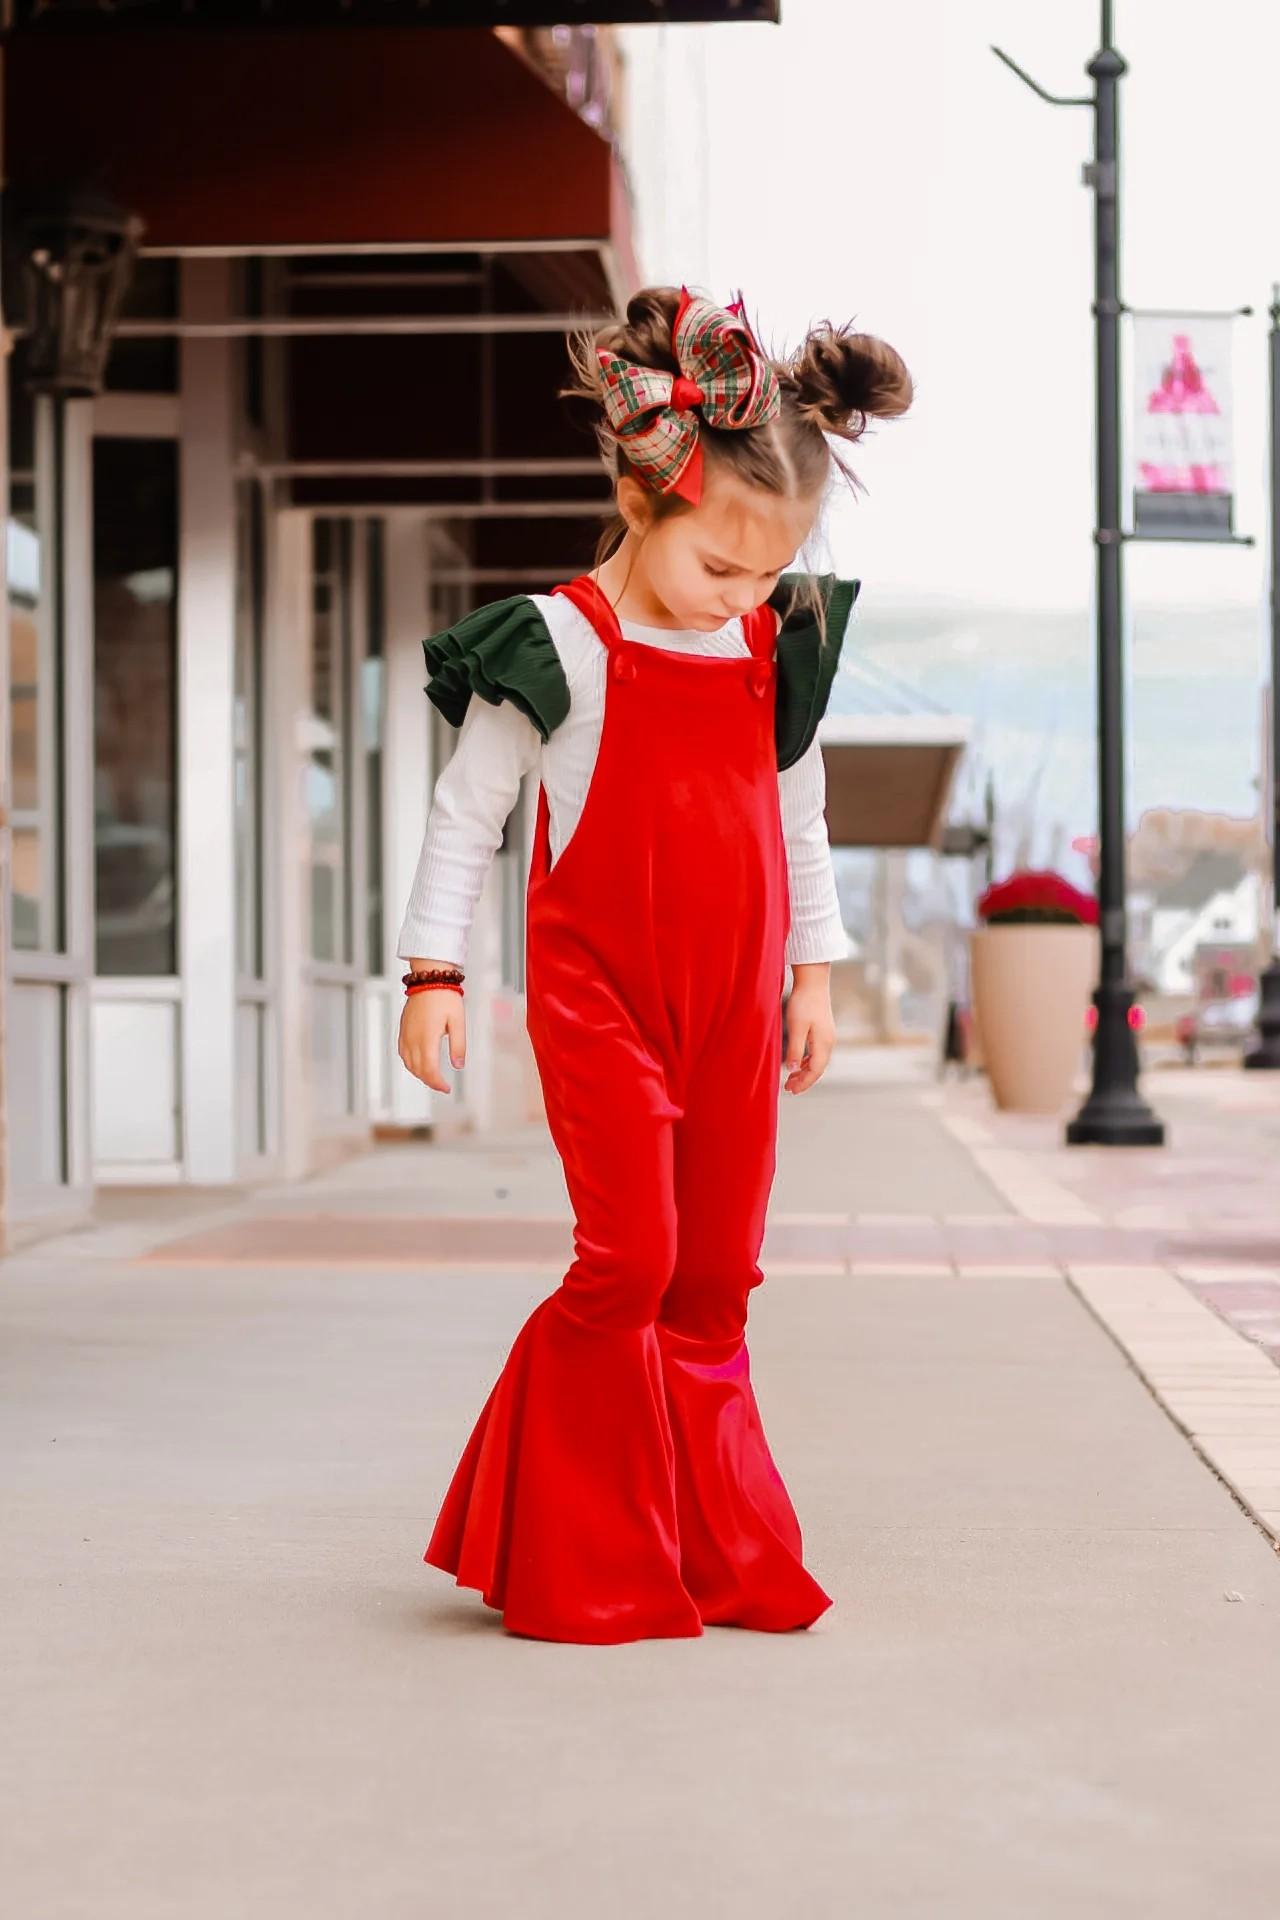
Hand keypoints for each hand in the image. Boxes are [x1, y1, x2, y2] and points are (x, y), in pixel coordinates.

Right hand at [398, 989, 465, 1094]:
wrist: (430, 978)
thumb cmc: (445, 997)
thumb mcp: (458, 1022)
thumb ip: (458, 1046)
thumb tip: (458, 1065)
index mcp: (427, 1038)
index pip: (429, 1070)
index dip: (437, 1083)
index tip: (446, 1088)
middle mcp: (413, 1038)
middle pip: (417, 1069)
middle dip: (429, 1081)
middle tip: (442, 1085)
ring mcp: (406, 1033)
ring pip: (408, 1063)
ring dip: (419, 1073)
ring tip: (432, 1076)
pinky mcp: (403, 1029)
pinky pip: (402, 1052)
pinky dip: (410, 1063)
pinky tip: (418, 1063)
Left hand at [783, 972, 835, 1094]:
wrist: (813, 982)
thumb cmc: (803, 1003)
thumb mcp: (796, 1027)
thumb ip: (795, 1049)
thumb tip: (792, 1069)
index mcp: (823, 1043)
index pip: (815, 1070)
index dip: (803, 1082)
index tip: (791, 1090)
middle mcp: (829, 1042)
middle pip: (818, 1069)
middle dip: (804, 1080)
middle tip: (788, 1089)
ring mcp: (828, 1037)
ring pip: (818, 1062)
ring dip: (805, 1072)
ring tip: (791, 1079)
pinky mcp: (824, 1031)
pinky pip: (817, 1053)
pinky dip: (807, 1062)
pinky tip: (798, 1064)